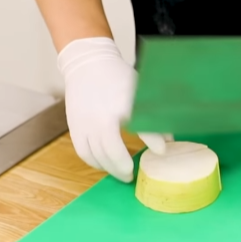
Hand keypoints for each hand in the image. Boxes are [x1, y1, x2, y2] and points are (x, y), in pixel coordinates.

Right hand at [58, 37, 171, 181]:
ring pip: (93, 156)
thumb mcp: (138, 96)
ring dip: (107, 168)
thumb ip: (152, 120)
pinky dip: (93, 161)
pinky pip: (82, 151)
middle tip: (132, 176)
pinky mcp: (74, 127)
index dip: (140, 150)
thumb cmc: (118, 79)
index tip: (157, 156)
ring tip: (119, 172)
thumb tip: (167, 145)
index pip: (128, 138)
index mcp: (115, 111)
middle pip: (108, 154)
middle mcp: (96, 121)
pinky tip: (104, 164)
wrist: (88, 65)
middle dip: (121, 169)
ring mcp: (82, 125)